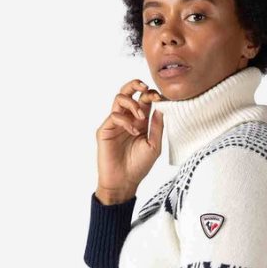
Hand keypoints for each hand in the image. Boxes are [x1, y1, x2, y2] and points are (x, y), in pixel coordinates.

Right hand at [94, 79, 163, 203]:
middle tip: (145, 87)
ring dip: (131, 102)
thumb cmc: (138, 166)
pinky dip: (126, 120)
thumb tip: (161, 108)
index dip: (151, 94)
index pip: (144, 100)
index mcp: (139, 121)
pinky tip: (133, 132)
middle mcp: (127, 119)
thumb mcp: (154, 147)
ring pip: (119, 98)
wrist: (124, 182)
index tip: (160, 97)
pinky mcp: (105, 129)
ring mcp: (115, 123)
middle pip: (128, 92)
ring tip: (140, 116)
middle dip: (136, 84)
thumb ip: (157, 127)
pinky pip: (114, 115)